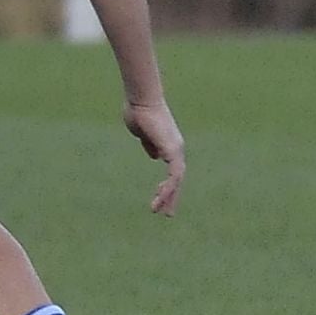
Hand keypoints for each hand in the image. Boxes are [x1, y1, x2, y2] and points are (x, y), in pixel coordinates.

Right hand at [123, 99, 184, 215]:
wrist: (141, 100)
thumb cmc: (138, 111)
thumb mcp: (141, 133)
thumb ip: (149, 144)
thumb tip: (155, 156)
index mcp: (168, 145)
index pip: (172, 170)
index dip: (167, 184)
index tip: (158, 196)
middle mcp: (176, 148)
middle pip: (177, 178)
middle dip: (172, 196)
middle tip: (167, 214)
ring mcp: (176, 149)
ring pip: (177, 179)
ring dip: (168, 196)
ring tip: (161, 212)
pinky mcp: (172, 150)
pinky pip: (173, 175)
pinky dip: (168, 187)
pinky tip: (160, 197)